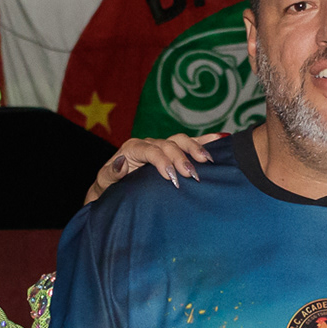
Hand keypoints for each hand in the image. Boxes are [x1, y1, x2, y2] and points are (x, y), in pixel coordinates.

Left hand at [85, 132, 227, 202]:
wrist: (113, 188)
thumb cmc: (108, 187)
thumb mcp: (105, 182)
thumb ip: (112, 173)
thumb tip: (121, 162)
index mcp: (132, 148)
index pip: (151, 150)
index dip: (162, 161)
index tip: (172, 177)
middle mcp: (148, 143)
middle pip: (168, 144)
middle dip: (182, 158)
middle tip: (192, 175)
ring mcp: (161, 146)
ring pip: (181, 141)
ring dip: (196, 149)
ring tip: (208, 161)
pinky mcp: (171, 152)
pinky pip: (189, 143)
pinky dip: (204, 141)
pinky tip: (221, 138)